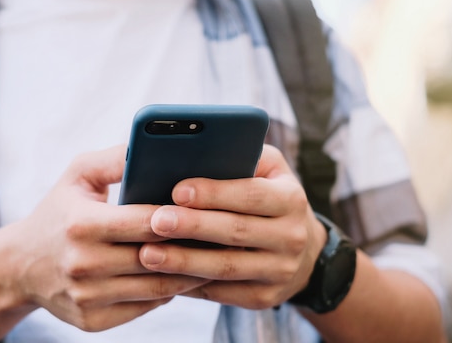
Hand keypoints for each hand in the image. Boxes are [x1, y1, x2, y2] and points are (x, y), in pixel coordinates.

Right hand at [4, 145, 208, 330]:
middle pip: (157, 256)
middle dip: (194, 246)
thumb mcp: (78, 175)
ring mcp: (87, 297)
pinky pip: (145, 308)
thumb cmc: (58, 212)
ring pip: (157, 288)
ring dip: (190, 273)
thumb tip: (154, 144)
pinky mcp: (91, 321)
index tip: (211, 209)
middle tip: (226, 235)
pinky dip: (168, 293)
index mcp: (81, 225)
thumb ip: (116, 158)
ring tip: (214, 256)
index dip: (182, 217)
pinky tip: (183, 276)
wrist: (19, 266)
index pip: (147, 221)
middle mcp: (83, 264)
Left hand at [138, 144, 326, 308]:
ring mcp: (280, 271)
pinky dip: (190, 285)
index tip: (177, 190)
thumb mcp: (268, 170)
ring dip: (184, 262)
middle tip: (156, 221)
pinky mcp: (265, 298)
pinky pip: (223, 293)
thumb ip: (240, 158)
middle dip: (193, 226)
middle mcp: (292, 236)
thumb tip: (192, 155)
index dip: (214, 193)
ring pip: (226, 267)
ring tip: (148, 255)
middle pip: (236, 231)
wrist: (303, 251)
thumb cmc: (269, 198)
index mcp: (291, 198)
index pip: (251, 194)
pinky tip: (163, 276)